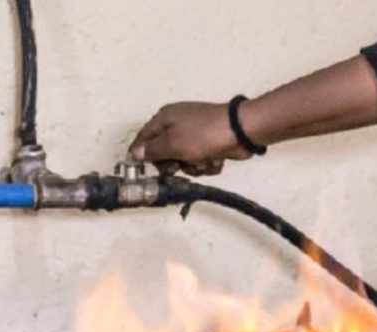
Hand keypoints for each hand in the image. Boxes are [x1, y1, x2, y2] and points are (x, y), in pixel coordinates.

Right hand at [129, 101, 256, 175]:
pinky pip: (201, 160)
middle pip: (164, 152)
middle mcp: (178, 124)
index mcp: (165, 118)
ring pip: (184, 160)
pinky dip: (207, 163)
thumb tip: (135, 153)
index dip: (140, 154)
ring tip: (203, 160)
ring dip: (194, 166)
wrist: (240, 132)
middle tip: (178, 166)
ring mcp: (195, 134)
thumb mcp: (172, 144)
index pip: (144, 137)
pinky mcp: (209, 144)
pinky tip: (215, 159)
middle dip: (173, 163)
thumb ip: (152, 150)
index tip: (139, 169)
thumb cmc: (204, 134)